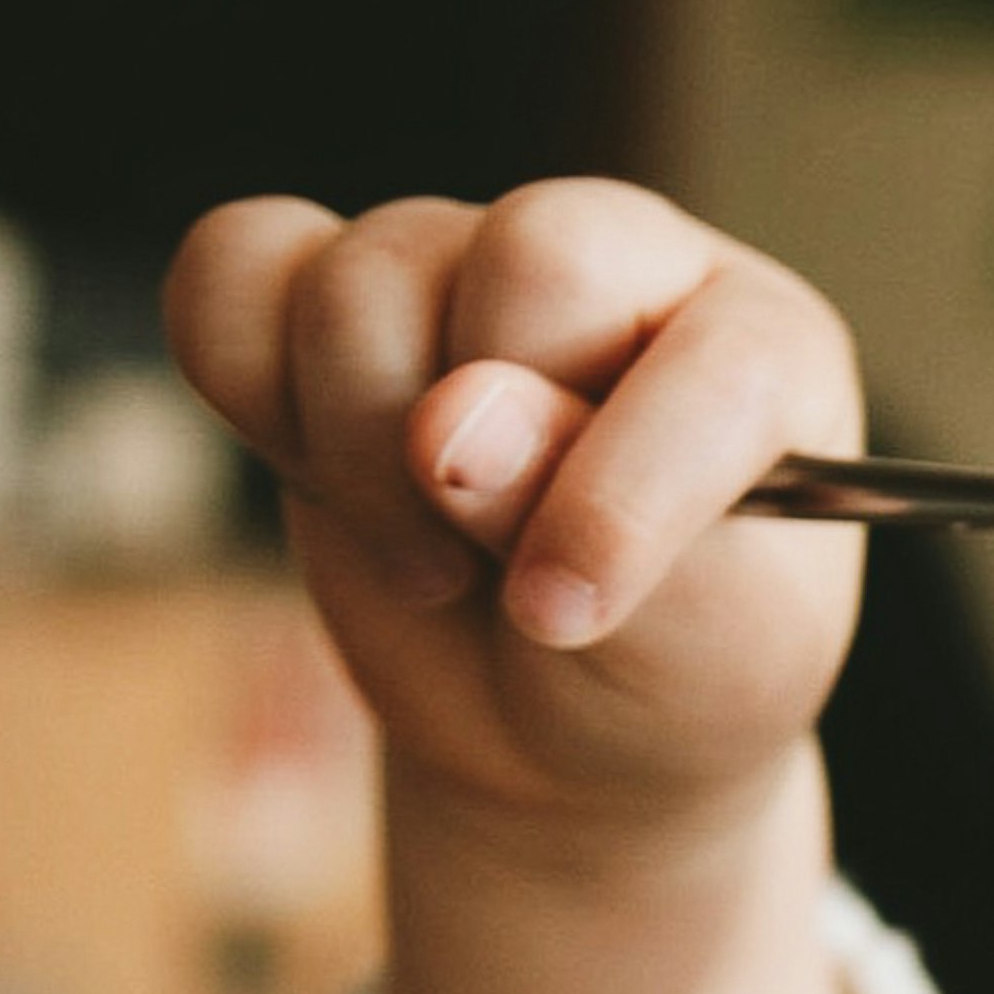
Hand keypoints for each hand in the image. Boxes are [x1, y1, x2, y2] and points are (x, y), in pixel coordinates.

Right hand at [164, 182, 863, 829]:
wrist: (569, 739)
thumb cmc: (670, 679)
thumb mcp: (694, 642)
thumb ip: (610, 526)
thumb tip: (450, 423)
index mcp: (762, 344)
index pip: (698, 358)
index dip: (609, 485)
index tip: (565, 610)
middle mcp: (624, 269)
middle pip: (525, 254)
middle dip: (487, 447)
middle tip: (493, 569)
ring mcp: (469, 265)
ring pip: (361, 280)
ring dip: (361, 458)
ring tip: (435, 564)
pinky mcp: (328, 297)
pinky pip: (231, 270)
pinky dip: (244, 385)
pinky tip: (321, 480)